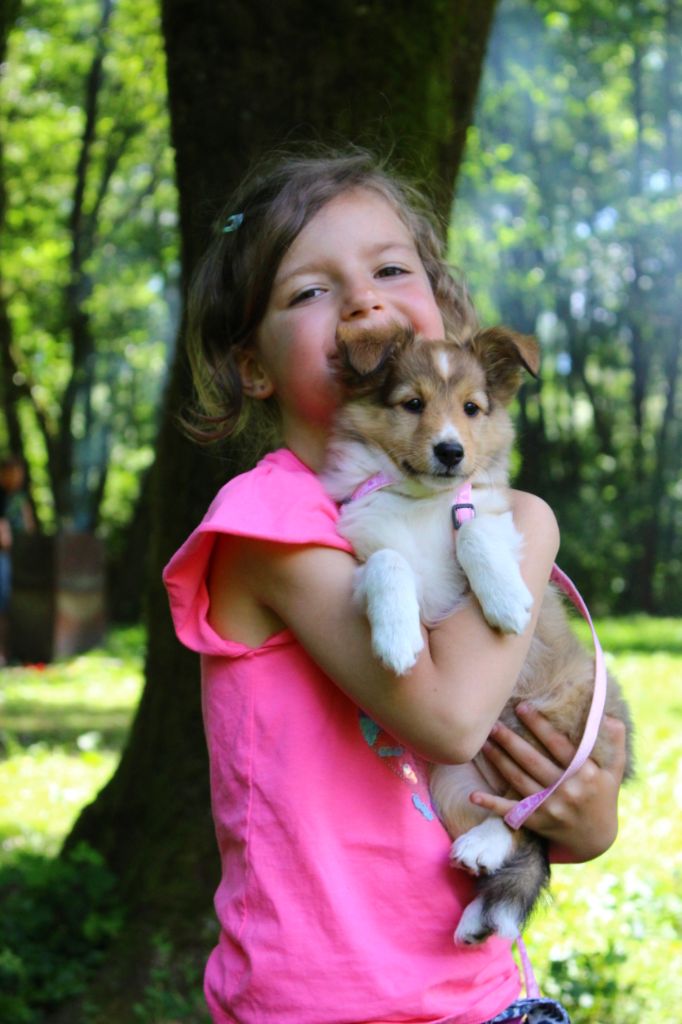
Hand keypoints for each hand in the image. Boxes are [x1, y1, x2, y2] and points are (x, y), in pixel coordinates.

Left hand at [470, 703, 627, 862]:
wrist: (595, 839)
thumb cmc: (603, 798)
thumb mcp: (613, 772)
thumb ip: (614, 743)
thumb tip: (609, 716)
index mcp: (585, 774)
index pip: (557, 744)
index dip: (539, 725)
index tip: (522, 707)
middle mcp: (566, 790)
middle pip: (532, 760)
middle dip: (510, 740)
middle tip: (492, 723)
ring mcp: (550, 807)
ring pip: (518, 779)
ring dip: (498, 760)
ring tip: (483, 742)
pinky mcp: (536, 822)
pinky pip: (511, 811)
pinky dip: (492, 804)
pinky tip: (473, 795)